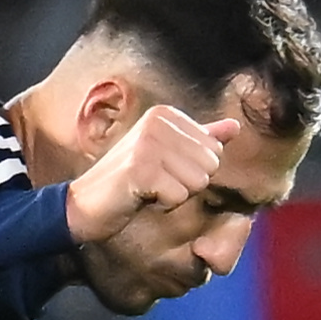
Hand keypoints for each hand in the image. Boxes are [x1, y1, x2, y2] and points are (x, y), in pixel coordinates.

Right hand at [65, 104, 236, 243]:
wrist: (85, 204)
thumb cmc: (129, 181)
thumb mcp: (168, 156)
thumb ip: (202, 139)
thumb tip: (235, 126)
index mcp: (167, 114)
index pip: (214, 151)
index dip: (191, 171)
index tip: (161, 171)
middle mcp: (158, 121)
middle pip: (209, 166)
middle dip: (185, 185)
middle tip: (154, 183)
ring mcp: (148, 142)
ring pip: (197, 182)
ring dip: (173, 195)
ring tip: (147, 189)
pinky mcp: (141, 168)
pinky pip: (177, 196)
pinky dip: (161, 205)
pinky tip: (139, 196)